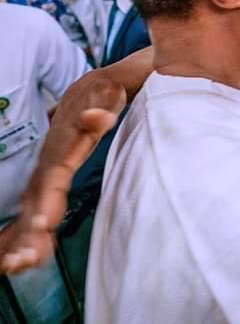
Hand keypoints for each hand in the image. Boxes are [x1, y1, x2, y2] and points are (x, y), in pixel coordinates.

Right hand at [0, 79, 123, 273]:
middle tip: (20, 262)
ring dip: (23, 237)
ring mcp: (48, 171)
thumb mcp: (108, 98)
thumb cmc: (105, 94)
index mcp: (63, 148)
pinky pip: (37, 207)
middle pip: (37, 200)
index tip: (40, 223)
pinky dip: (28, 231)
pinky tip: (22, 257)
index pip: (52, 178)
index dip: (45, 200)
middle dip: (28, 231)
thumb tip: (95, 118)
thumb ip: (101, 112)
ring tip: (16, 267)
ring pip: (32, 208)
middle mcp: (50, 163)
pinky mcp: (52, 178)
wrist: (94, 88)